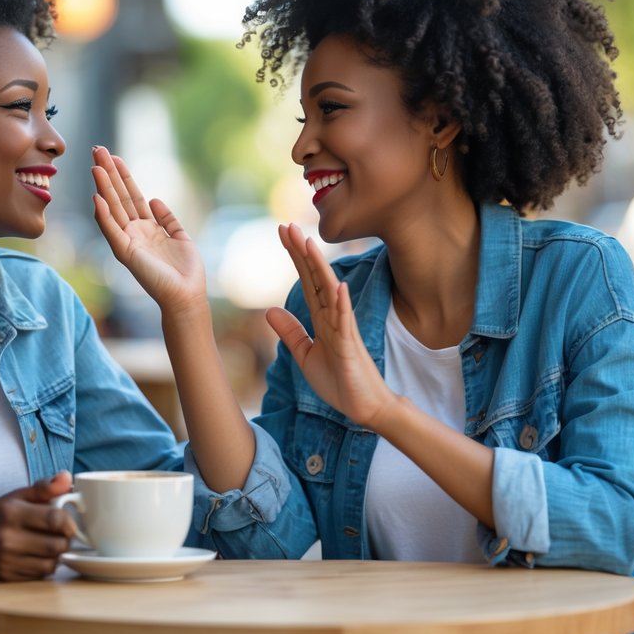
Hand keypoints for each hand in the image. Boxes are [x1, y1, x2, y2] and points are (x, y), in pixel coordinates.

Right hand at [0, 471, 75, 580]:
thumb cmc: (3, 511)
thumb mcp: (22, 494)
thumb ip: (46, 486)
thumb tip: (67, 477)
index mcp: (12, 513)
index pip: (54, 520)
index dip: (69, 522)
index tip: (68, 522)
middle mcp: (6, 538)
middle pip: (56, 546)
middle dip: (65, 540)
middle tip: (62, 534)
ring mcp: (5, 560)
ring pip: (51, 564)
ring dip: (57, 555)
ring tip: (50, 543)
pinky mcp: (7, 575)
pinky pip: (40, 575)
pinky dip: (45, 565)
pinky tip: (38, 555)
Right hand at [91, 146, 207, 311]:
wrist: (186, 295)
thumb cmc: (186, 271)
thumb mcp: (180, 237)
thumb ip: (168, 218)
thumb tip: (154, 199)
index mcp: (147, 228)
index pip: (130, 196)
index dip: (123, 176)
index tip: (114, 157)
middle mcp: (134, 232)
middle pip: (118, 197)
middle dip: (109, 173)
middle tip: (97, 150)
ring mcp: (128, 242)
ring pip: (113, 209)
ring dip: (103, 188)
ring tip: (95, 166)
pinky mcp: (126, 254)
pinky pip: (112, 231)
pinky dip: (103, 216)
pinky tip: (97, 198)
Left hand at [264, 223, 396, 428]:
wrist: (363, 408)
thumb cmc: (339, 381)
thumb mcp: (305, 355)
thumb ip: (291, 332)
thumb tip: (269, 311)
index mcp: (321, 319)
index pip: (306, 280)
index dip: (294, 257)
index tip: (282, 232)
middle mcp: (333, 317)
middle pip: (315, 278)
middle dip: (301, 252)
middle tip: (287, 225)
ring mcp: (344, 329)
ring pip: (330, 292)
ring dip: (320, 267)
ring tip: (309, 243)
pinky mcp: (351, 346)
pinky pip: (346, 322)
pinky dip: (342, 303)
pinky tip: (339, 286)